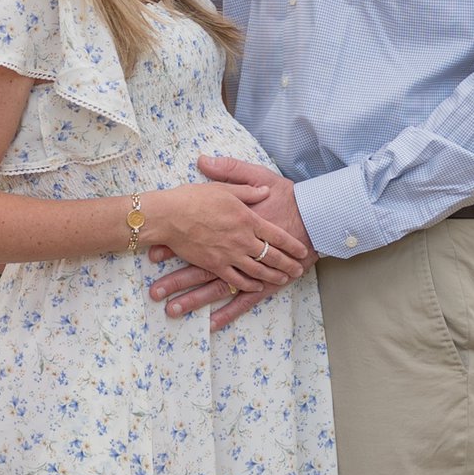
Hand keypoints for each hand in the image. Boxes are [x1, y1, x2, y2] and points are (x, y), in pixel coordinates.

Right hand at [149, 158, 315, 329]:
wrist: (170, 215)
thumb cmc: (195, 197)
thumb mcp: (226, 188)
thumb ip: (248, 190)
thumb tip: (264, 191)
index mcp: (248, 218)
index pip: (277, 236)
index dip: (292, 245)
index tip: (303, 251)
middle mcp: (243, 239)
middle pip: (272, 256)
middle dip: (288, 264)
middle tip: (299, 270)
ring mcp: (230, 255)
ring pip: (258, 271)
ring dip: (273, 276)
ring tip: (284, 280)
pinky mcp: (215, 265)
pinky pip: (237, 280)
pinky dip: (249, 285)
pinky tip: (257, 286)